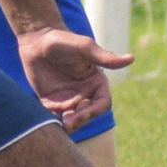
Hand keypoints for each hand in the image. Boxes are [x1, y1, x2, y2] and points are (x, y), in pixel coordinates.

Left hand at [15, 25, 130, 130]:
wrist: (35, 41)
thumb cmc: (63, 41)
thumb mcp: (84, 48)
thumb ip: (105, 57)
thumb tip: (131, 58)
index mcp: (96, 82)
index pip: (103, 103)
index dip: (96, 110)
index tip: (85, 112)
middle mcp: (84, 93)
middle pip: (88, 114)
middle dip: (81, 120)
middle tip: (69, 122)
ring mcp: (68, 100)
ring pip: (73, 120)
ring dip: (70, 126)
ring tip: (62, 125)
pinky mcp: (51, 103)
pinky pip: (55, 118)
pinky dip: (54, 124)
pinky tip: (49, 123)